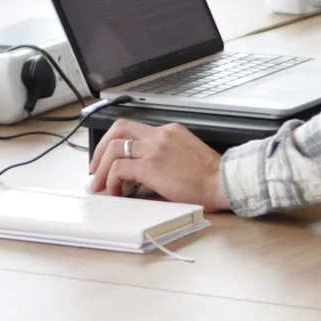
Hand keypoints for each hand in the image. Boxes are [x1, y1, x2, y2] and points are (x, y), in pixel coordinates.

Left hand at [86, 120, 228, 209]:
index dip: (117, 143)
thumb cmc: (211, 176)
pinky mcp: (151, 165)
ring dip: (102, 167)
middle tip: (96, 168)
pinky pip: (119, 168)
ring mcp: (155, 148)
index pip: (135, 129)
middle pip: (118, 128)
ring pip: (114, 147)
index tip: (110, 158)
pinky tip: (117, 191)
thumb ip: (164, 157)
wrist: (224, 182)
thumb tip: (142, 175)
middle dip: (101, 148)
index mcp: (169, 131)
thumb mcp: (187, 156)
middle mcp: (160, 135)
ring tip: (101, 184)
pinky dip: (112, 180)